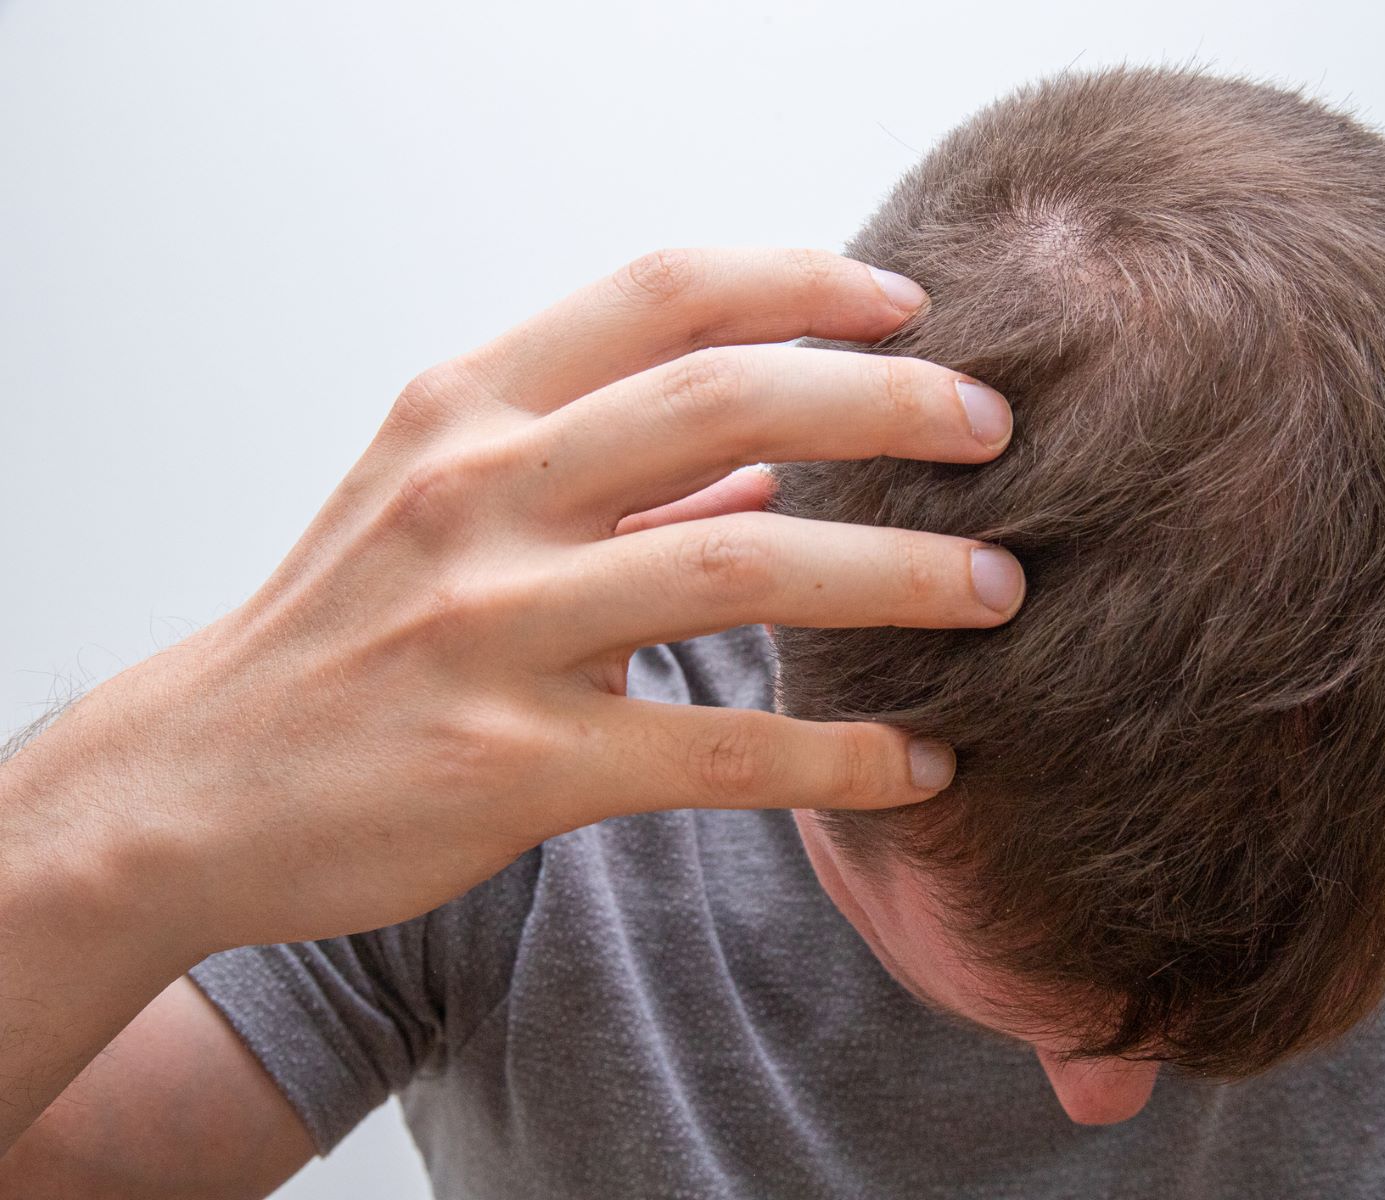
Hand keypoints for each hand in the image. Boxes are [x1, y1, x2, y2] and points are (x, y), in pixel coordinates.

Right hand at [1, 247, 1022, 961]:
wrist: (196, 783)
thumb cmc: (344, 632)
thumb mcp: (450, 503)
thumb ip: (612, 472)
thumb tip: (772, 461)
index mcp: (468, 409)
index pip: (665, 294)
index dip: (805, 283)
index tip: (911, 306)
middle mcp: (478, 493)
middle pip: (727, 398)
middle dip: (887, 405)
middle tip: (995, 431)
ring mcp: (491, 626)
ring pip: (743, 567)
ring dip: (896, 576)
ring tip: (998, 590)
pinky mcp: (513, 763)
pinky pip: (716, 749)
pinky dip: (836, 755)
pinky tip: (917, 762)